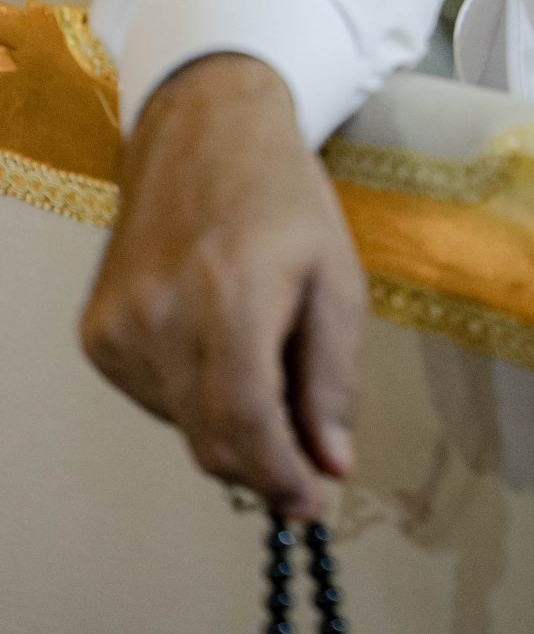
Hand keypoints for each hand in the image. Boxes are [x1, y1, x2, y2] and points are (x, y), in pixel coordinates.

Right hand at [80, 51, 366, 515]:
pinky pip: (152, 397)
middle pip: (211, 437)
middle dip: (263, 462)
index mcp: (229, 294)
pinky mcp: (97, 331)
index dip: (280, 475)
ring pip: (181, 424)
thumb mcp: (337, 275)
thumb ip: (333, 375)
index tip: (312, 503)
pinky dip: (192, 393)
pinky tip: (215, 340)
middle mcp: (161, 315)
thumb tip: (330, 461)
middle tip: (304, 462)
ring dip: (229, 422)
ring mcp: (120, 325)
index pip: (245, 422)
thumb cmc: (284, 197)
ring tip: (262, 356)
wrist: (203, 131)